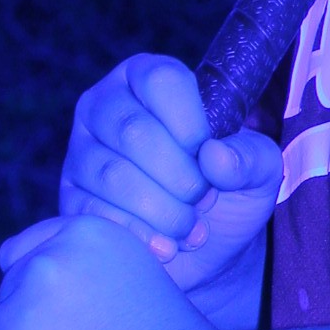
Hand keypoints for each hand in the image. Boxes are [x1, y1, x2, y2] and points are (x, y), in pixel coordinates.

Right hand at [60, 54, 281, 329]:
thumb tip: (214, 157)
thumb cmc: (229, 191)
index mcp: (149, 78)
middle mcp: (105, 105)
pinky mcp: (71, 198)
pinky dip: (138, 235)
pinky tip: (166, 248)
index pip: (161, 80)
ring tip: (191, 228)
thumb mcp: (259, 171)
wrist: (205, 251)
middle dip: (181, 177)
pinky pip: (94, 213)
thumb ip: (250, 157)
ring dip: (164, 211)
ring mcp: (80, 151)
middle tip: (205, 200)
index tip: (210, 156)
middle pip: (134, 131)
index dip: (191, 124)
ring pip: (113, 176)